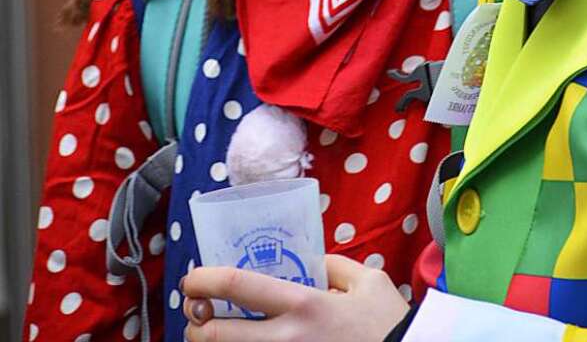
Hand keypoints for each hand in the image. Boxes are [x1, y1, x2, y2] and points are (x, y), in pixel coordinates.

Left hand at [182, 254, 409, 341]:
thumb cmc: (388, 324)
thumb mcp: (368, 281)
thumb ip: (333, 264)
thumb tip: (309, 260)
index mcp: (305, 305)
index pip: (239, 285)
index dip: (205, 279)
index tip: (191, 278)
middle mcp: (288, 340)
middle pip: (217, 336)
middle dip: (195, 326)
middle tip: (197, 315)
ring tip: (214, 335)